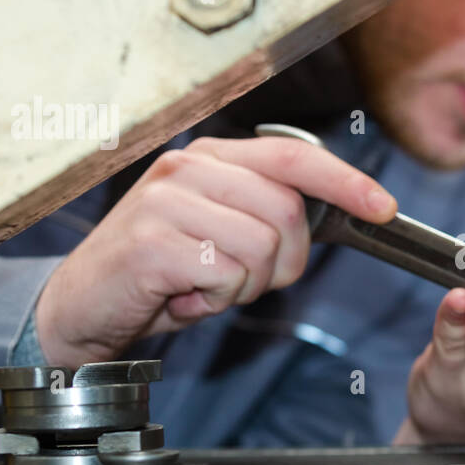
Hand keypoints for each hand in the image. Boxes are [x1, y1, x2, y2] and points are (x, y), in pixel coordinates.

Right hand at [34, 135, 396, 367]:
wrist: (80, 307)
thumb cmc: (159, 273)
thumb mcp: (220, 232)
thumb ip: (268, 214)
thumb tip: (338, 211)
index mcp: (210, 158)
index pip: (293, 156)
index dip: (345, 181)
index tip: (383, 207)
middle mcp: (188, 167)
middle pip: (287, 212)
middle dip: (284, 262)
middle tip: (245, 281)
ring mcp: (166, 201)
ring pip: (262, 246)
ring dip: (246, 285)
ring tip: (205, 287)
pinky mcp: (152, 242)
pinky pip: (227, 275)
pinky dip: (216, 300)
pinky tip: (184, 297)